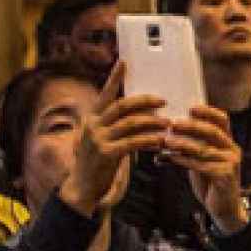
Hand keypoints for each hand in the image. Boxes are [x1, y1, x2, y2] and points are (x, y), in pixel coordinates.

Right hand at [60, 63, 167, 215]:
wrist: (83, 188)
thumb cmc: (98, 162)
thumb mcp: (102, 139)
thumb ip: (115, 125)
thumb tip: (143, 113)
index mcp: (92, 119)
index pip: (105, 94)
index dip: (115, 77)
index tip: (124, 61)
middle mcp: (92, 126)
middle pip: (121, 105)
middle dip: (144, 101)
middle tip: (163, 100)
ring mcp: (98, 140)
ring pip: (130, 123)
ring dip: (152, 122)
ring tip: (168, 122)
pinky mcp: (106, 154)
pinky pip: (133, 142)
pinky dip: (150, 140)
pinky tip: (161, 141)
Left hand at [164, 104, 245, 232]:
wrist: (224, 208)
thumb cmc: (210, 182)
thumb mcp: (203, 160)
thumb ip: (194, 147)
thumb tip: (170, 133)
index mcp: (229, 142)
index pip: (222, 120)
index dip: (208, 111)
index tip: (190, 107)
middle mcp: (233, 150)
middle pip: (213, 131)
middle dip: (192, 126)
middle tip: (173, 124)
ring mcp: (231, 163)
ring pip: (204, 149)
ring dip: (183, 144)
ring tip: (166, 141)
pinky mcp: (225, 176)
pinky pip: (201, 165)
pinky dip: (184, 160)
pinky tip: (170, 158)